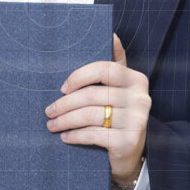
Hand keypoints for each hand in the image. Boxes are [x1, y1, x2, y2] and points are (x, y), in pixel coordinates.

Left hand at [45, 32, 151, 186]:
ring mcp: (137, 120)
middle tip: (49, 111)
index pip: (103, 69)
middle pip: (92, 95)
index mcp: (136, 80)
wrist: (131, 155)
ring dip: (65, 120)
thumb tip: (112, 35)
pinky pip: (93, 134)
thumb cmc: (118, 116)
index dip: (79, 77)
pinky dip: (75, 135)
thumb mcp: (119, 90)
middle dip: (65, 103)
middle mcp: (140, 98)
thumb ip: (115, 64)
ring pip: (90, 115)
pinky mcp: (129, 141)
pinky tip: (65, 136)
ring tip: (52, 124)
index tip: (62, 88)